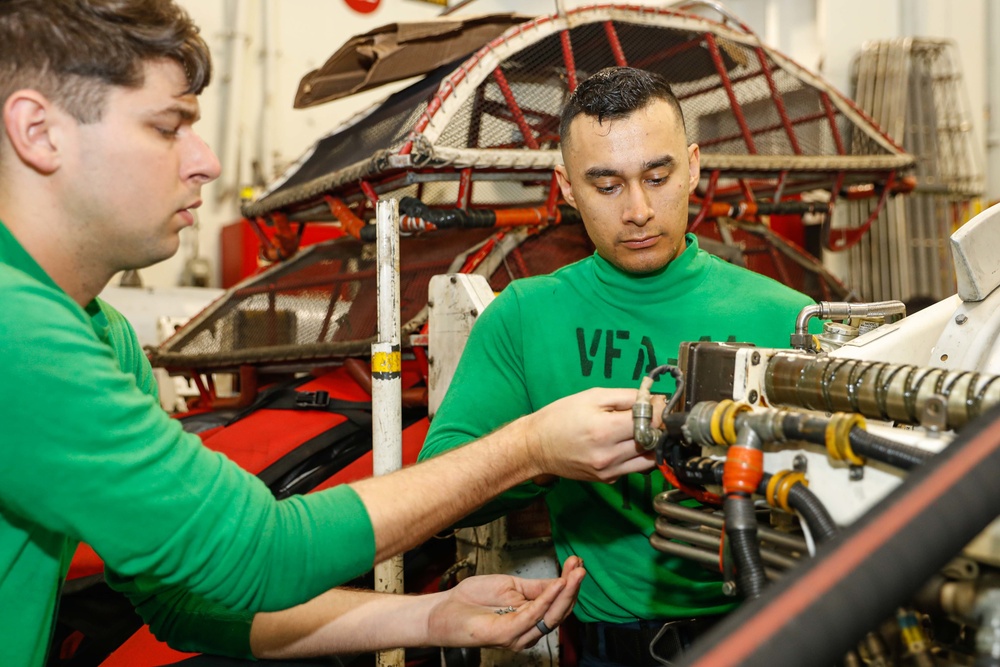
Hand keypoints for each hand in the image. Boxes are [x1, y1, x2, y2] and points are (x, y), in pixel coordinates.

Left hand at [427, 556, 585, 649]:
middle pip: (560, 610)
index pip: (558, 601)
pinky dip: (547, 600)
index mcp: (531, 616)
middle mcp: (529, 629)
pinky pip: (532, 616)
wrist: (446, 609)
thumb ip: (537, 587)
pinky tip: (556, 585)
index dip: (569, 582)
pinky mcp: (508, 634)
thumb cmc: (474, 599)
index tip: (577, 561)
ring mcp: (519, 634)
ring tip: (575, 574)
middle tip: (581, 567)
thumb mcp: (511, 586)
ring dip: (565, 593)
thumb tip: (562, 579)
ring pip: (551, 615)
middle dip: (572, 587)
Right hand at [527, 388, 655, 482]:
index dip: (658, 409)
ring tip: (642, 430)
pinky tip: (626, 443)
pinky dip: (637, 455)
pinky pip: (634, 467)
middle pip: (652, 440)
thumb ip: (625, 397)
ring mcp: (610, 471)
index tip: (657, 402)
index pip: (649, 420)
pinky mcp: (608, 479)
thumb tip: (653, 398)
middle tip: (652, 414)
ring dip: (652, 443)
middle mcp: (609, 455)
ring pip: (649, 458)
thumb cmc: (560, 416)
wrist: (536, 447)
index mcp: (605, 430)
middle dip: (657, 425)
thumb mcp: (591, 397)